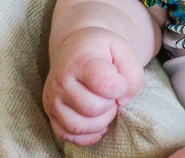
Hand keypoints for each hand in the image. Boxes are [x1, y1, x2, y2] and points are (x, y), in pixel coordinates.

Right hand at [43, 26, 145, 145]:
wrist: (73, 48)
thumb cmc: (100, 49)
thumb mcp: (121, 48)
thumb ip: (132, 72)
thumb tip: (123, 101)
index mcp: (80, 61)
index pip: (106, 84)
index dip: (121, 86)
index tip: (119, 79)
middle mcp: (61, 81)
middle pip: (93, 109)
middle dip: (110, 104)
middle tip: (111, 94)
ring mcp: (53, 99)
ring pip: (80, 127)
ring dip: (101, 122)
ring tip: (105, 106)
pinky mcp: (51, 114)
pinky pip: (69, 135)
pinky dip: (88, 134)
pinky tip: (98, 121)